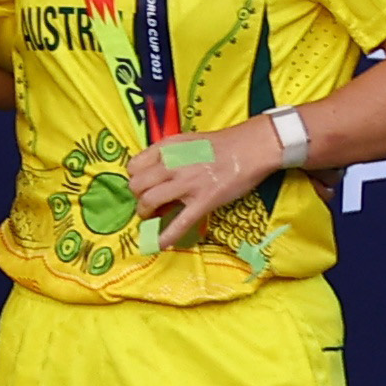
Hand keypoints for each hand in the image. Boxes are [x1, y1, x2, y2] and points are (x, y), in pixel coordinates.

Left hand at [124, 120, 270, 242]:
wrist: (251, 148)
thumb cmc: (221, 144)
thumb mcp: (186, 140)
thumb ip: (167, 154)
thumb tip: (152, 174)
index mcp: (167, 148)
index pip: (133, 166)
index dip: (134, 178)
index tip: (142, 185)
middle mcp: (172, 165)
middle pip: (137, 186)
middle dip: (137, 197)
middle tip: (146, 203)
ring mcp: (187, 184)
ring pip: (150, 201)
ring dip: (145, 213)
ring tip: (151, 218)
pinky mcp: (204, 201)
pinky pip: (179, 222)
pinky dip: (166, 236)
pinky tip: (160, 244)